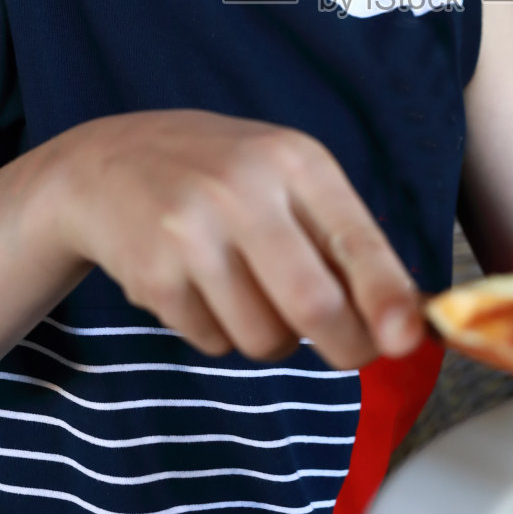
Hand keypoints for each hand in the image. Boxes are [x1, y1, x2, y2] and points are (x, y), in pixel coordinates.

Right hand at [35, 109, 424, 366]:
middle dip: (345, 345)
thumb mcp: (281, 176)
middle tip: (350, 353)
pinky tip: (199, 287)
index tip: (410, 338)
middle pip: (313, 304)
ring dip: (272, 338)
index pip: (354, 239)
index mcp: (293, 160)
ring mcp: (192, 232)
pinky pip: (214, 342)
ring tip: (250, 293)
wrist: (102, 164)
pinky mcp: (153, 275)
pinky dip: (219, 332)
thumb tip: (403, 319)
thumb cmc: (217, 176)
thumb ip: (338, 238)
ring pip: (265, 337)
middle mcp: (243, 189)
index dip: (387, 296)